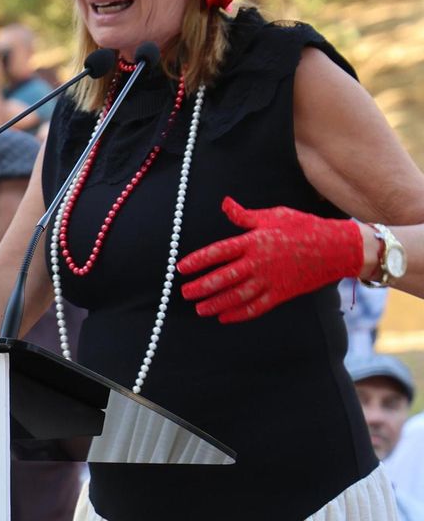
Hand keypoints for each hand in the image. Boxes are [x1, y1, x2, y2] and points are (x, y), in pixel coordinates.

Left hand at [177, 197, 362, 322]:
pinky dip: (239, 314)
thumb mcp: (274, 215)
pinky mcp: (282, 293)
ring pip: (236, 296)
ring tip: (200, 309)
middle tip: (185, 293)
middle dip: (201, 287)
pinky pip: (256, 307)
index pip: (217, 252)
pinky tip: (224, 317)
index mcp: (253, 241)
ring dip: (215, 304)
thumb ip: (245, 216)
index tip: (181, 268)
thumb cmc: (304, 227)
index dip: (197, 261)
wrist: (338, 247)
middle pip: (222, 278)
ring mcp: (270, 280)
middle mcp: (258, 262)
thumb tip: (225, 203)